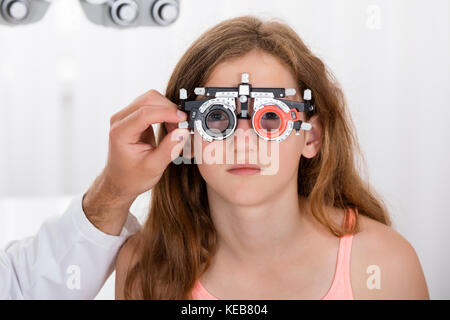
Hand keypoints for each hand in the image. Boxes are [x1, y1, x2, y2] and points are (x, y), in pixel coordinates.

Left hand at [82, 89, 189, 234]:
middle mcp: (120, 120)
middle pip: (148, 100)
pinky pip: (152, 105)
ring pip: (151, 99)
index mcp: (120, 133)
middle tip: (182, 126)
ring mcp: (126, 116)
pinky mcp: (133, 116)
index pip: (145, 113)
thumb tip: (183, 131)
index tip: (184, 118)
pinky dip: (165, 112)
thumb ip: (169, 149)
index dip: (167, 113)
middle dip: (169, 109)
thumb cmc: (132, 177)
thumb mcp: (153, 167)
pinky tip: (170, 127)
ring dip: (168, 110)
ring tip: (176, 129)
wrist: (120, 181)